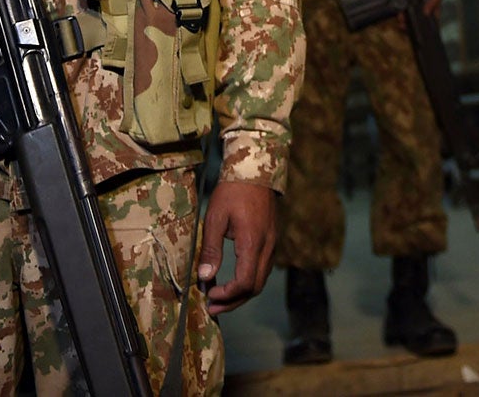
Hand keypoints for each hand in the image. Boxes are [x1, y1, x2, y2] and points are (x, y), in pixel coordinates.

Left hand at [199, 179, 276, 314]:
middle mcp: (267, 247)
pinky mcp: (272, 240)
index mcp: (253, 243)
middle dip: (233, 301)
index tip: (209, 294)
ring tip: (220, 297)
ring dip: (241, 293)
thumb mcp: (215, 218)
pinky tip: (233, 280)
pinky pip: (263, 268)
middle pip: (255, 287)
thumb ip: (211, 249)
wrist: (255, 171)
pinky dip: (248, 280)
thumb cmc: (232, 192)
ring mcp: (272, 243)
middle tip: (212, 307)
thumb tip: (205, 277)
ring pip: (261, 279)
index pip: (244, 283)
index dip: (227, 295)